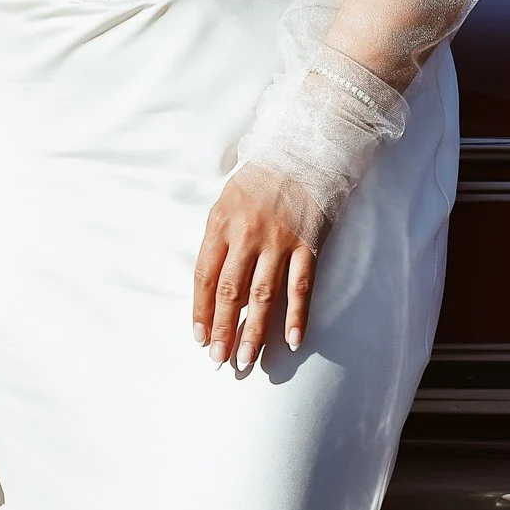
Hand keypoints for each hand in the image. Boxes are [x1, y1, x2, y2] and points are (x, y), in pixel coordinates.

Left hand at [192, 164, 325, 375]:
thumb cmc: (262, 177)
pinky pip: (301, 286)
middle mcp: (247, 234)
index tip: (200, 337)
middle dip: (222, 329)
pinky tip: (292, 340)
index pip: (205, 276)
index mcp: (221, 223)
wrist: (306, 149)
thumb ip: (219, 239)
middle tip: (218, 360)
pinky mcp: (309, 243)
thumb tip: (217, 285)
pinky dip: (296, 315)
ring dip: (254, 331)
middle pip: (230, 292)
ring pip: (263, 295)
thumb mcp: (228, 200)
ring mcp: (280, 240)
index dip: (201, 310)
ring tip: (245, 359)